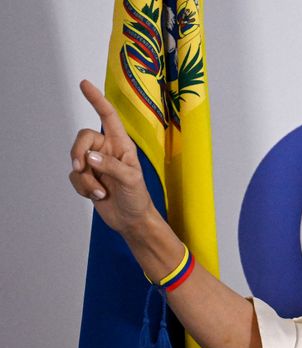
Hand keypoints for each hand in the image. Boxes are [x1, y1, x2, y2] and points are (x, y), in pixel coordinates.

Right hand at [68, 80, 155, 234]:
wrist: (132, 220)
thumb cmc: (138, 198)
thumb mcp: (131, 180)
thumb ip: (111, 166)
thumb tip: (90, 157)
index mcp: (121, 145)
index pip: (108, 117)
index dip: (96, 99)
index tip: (84, 84)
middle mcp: (107, 150)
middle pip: (83, 138)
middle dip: (78, 151)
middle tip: (80, 166)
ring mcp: (96, 164)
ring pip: (76, 160)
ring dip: (85, 178)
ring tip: (100, 192)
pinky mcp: (87, 177)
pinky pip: (74, 176)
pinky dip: (82, 188)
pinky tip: (97, 196)